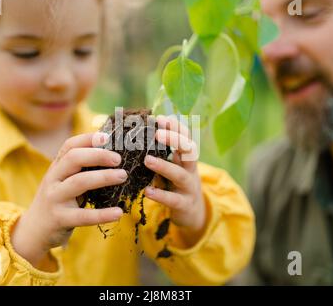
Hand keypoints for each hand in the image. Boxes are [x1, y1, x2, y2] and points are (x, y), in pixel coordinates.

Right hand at [11, 132, 125, 269]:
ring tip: (122, 176)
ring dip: (104, 177)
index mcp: (56, 167)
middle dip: (98, 155)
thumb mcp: (63, 181)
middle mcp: (53, 179)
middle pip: (73, 159)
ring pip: (79, 182)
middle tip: (118, 159)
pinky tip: (118, 212)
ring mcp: (55, 199)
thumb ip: (80, 168)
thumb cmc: (58, 201)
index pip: (69, 146)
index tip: (107, 137)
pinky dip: (103, 214)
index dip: (88, 139)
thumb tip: (111, 153)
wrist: (33, 231)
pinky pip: (83, 216)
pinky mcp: (59, 219)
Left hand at [144, 115, 206, 245]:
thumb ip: (162, 152)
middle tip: (157, 133)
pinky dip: (161, 195)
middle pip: (189, 151)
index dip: (175, 127)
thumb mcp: (173, 166)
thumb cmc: (176, 184)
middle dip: (175, 140)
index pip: (186, 137)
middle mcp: (191, 170)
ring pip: (180, 174)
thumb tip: (140, 132)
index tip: (160, 119)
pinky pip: (173, 199)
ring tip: (147, 160)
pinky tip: (147, 191)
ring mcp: (189, 187)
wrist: (192, 214)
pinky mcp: (184, 205)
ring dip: (164, 166)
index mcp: (187, 158)